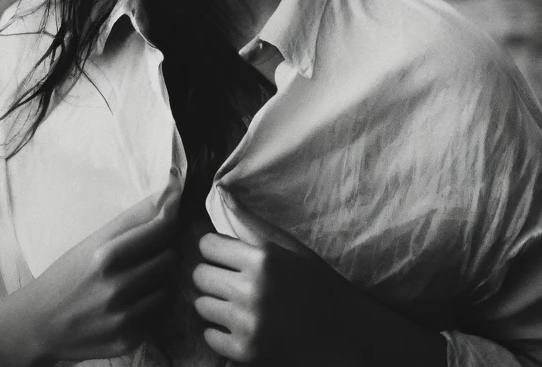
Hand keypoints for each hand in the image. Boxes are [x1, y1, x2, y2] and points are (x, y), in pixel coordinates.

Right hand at [0, 188, 178, 366]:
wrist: (38, 324)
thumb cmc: (68, 274)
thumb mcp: (93, 241)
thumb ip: (133, 219)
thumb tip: (171, 194)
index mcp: (105, 255)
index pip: (161, 228)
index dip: (170, 220)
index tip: (169, 217)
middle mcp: (116, 287)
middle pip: (169, 256)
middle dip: (164, 250)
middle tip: (151, 251)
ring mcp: (122, 317)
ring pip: (169, 286)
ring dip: (162, 280)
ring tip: (143, 277)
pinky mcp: (128, 340)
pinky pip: (160, 314)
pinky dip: (154, 305)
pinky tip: (137, 300)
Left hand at [192, 203, 446, 366]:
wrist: (342, 331)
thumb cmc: (314, 282)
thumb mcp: (288, 246)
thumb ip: (250, 222)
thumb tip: (221, 191)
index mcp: (262, 257)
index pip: (207, 245)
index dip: (215, 248)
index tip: (227, 254)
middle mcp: (252, 289)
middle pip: (200, 275)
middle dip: (212, 274)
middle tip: (232, 279)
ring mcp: (248, 323)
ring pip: (202, 306)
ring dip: (215, 303)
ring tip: (238, 302)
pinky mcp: (246, 352)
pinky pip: (210, 337)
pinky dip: (221, 332)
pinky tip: (242, 325)